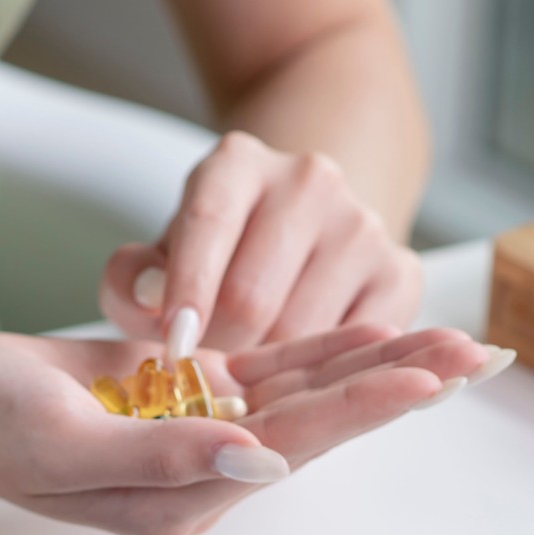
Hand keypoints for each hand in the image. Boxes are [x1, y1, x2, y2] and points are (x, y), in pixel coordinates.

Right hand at [0, 323, 490, 534]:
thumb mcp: (65, 442)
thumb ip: (164, 456)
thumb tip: (258, 462)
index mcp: (181, 499)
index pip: (290, 451)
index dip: (361, 409)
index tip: (425, 378)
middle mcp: (205, 476)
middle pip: (320, 425)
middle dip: (398, 389)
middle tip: (477, 359)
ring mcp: (201, 434)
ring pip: (306, 397)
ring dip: (376, 367)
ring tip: (450, 344)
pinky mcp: (190, 396)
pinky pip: (271, 374)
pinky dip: (324, 352)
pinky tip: (377, 334)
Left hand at [99, 132, 423, 353]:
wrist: (302, 231)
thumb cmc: (219, 259)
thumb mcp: (162, 259)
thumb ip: (132, 281)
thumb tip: (149, 299)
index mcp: (237, 164)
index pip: (207, 224)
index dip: (186, 291)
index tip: (174, 343)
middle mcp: (308, 181)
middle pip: (251, 297)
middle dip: (222, 346)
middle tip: (214, 359)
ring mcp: (362, 224)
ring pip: (301, 332)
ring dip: (269, 366)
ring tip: (256, 356)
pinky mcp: (400, 272)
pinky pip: (352, 349)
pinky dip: (321, 370)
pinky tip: (300, 361)